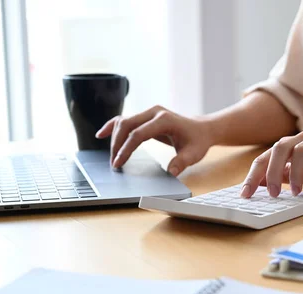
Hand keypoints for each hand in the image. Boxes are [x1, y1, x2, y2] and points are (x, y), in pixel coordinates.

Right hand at [96, 105, 212, 175]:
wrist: (201, 129)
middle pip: (127, 125)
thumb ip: (182, 162)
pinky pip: (125, 120)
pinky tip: (101, 135)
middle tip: (114, 164)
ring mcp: (149, 113)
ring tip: (112, 158)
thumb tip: (171, 172)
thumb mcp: (194, 154)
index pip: (138, 133)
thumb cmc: (197, 141)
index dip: (126, 149)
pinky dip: (112, 127)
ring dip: (114, 138)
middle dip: (117, 145)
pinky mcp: (145, 117)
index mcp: (164, 119)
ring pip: (123, 122)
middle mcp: (154, 112)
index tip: (118, 163)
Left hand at [241, 131, 302, 197]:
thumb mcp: (301, 173)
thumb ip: (282, 176)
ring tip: (296, 192)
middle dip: (272, 171)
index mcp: (289, 145)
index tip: (246, 193)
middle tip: (272, 193)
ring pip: (302, 150)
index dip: (254, 175)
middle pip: (280, 148)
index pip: (265, 157)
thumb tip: (260, 185)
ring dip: (296, 173)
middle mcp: (302, 138)